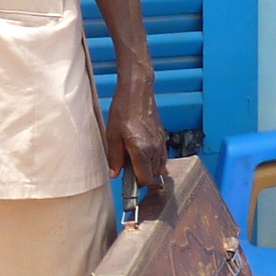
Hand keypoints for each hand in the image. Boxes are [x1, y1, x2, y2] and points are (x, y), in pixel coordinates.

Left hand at [105, 72, 169, 201]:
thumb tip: (114, 175)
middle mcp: (155, 149)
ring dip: (149, 169)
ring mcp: (161, 143)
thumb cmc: (123, 110)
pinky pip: (162, 157)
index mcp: (141, 150)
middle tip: (129, 172)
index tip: (128, 184)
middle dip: (143, 177)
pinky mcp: (163, 137)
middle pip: (154, 175)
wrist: (138, 91)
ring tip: (135, 162)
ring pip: (160, 167)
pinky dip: (155, 160)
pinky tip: (143, 154)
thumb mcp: (112, 134)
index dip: (137, 185)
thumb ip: (114, 157)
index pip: (146, 179)